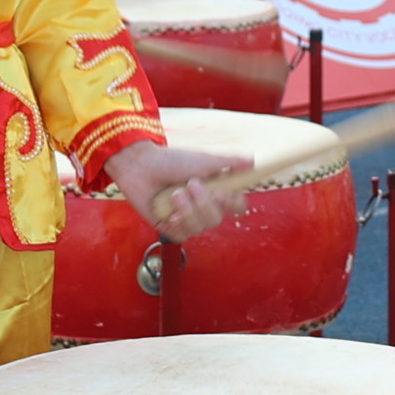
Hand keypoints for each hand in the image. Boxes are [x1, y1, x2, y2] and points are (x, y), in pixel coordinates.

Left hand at [109, 140, 250, 239]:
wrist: (141, 165)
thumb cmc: (171, 160)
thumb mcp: (204, 159)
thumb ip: (230, 162)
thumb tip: (253, 161)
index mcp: (215, 191)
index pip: (236, 206)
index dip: (233, 205)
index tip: (223, 193)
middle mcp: (202, 208)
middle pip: (217, 220)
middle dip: (203, 204)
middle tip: (190, 184)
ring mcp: (186, 219)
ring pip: (199, 228)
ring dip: (188, 210)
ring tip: (175, 193)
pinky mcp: (169, 228)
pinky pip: (181, 235)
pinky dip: (177, 222)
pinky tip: (169, 212)